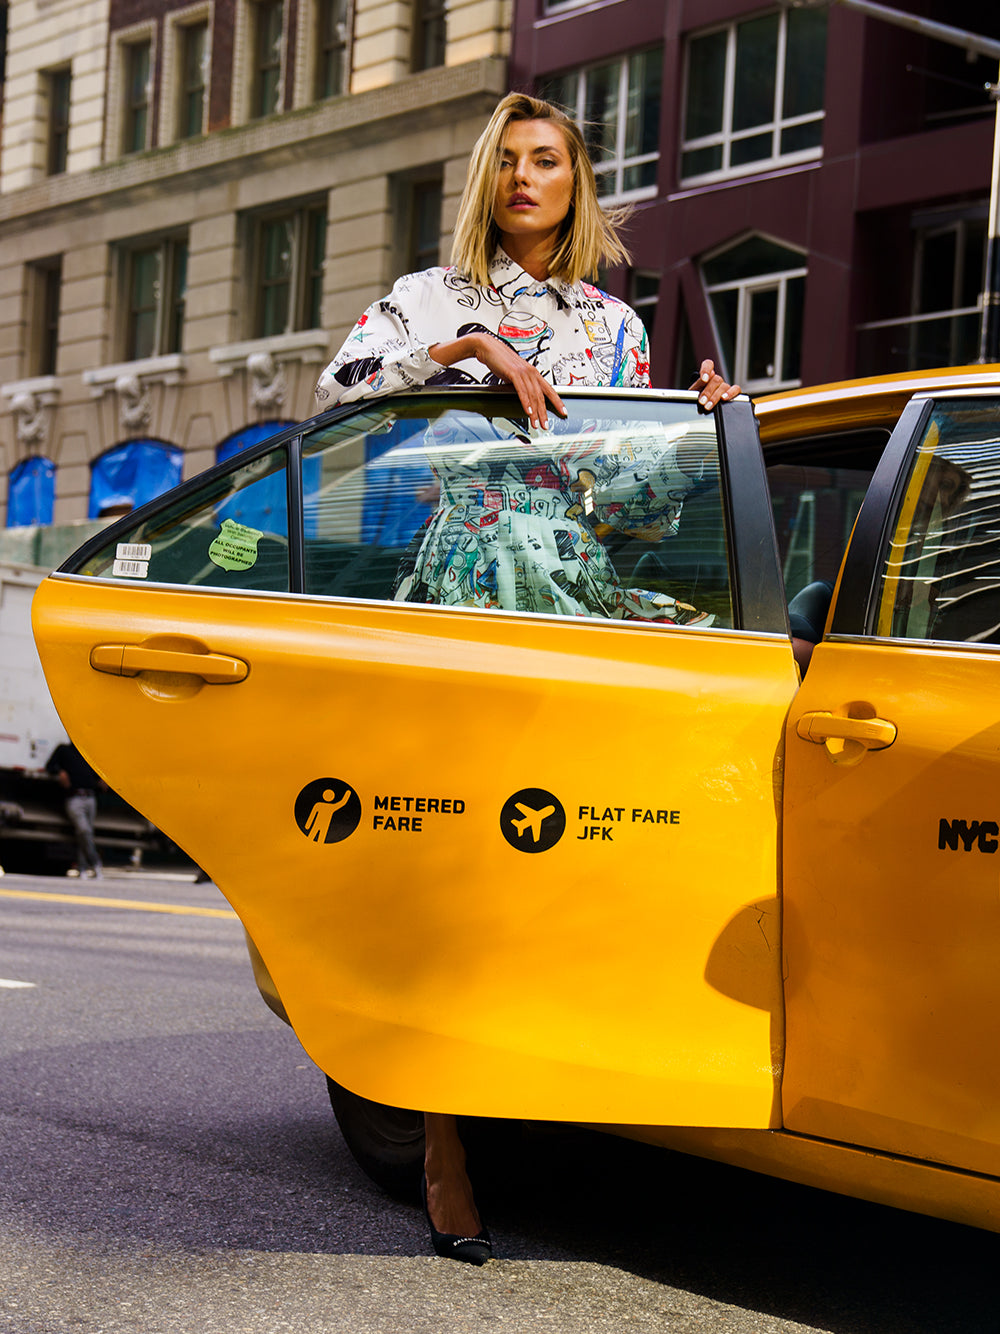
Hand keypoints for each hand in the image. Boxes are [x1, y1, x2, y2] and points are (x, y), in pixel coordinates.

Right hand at [430, 334, 565, 428]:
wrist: (489, 348)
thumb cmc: (501, 361)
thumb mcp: (515, 375)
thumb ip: (522, 385)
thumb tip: (525, 397)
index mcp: (534, 373)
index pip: (549, 389)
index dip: (557, 401)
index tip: (563, 412)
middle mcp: (531, 372)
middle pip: (542, 396)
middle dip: (544, 413)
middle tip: (546, 425)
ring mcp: (523, 372)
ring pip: (533, 395)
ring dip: (535, 412)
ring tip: (536, 424)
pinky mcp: (514, 373)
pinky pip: (522, 390)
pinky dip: (526, 402)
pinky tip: (528, 411)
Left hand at [689, 359, 739, 409]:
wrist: (702, 412)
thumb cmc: (698, 402)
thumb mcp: (693, 395)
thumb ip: (695, 389)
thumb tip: (697, 388)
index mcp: (706, 377)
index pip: (708, 364)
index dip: (706, 369)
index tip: (704, 379)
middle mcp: (716, 380)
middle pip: (716, 379)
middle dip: (708, 392)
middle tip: (702, 401)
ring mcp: (725, 386)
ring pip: (724, 386)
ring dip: (715, 397)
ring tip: (708, 406)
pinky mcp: (734, 392)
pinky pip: (736, 389)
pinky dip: (730, 393)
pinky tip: (724, 399)